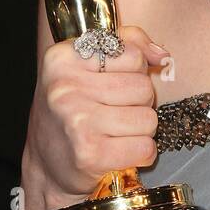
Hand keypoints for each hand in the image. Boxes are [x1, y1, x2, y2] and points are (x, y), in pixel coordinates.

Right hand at [24, 23, 166, 201]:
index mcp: (62, 58)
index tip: (113, 84)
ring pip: (148, 118)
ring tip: (116, 133)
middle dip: (139, 103)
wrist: (46, 166)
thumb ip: (128, 44)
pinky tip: (120, 152)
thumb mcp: (86, 66)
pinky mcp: (89, 154)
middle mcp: (65, 87)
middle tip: (115, 113)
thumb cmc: (72, 111)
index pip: (132, 55)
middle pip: (143, 88)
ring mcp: (77, 121)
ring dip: (140, 130)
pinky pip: (145, 147)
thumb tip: (162, 54)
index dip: (134, 72)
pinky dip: (140, 153)